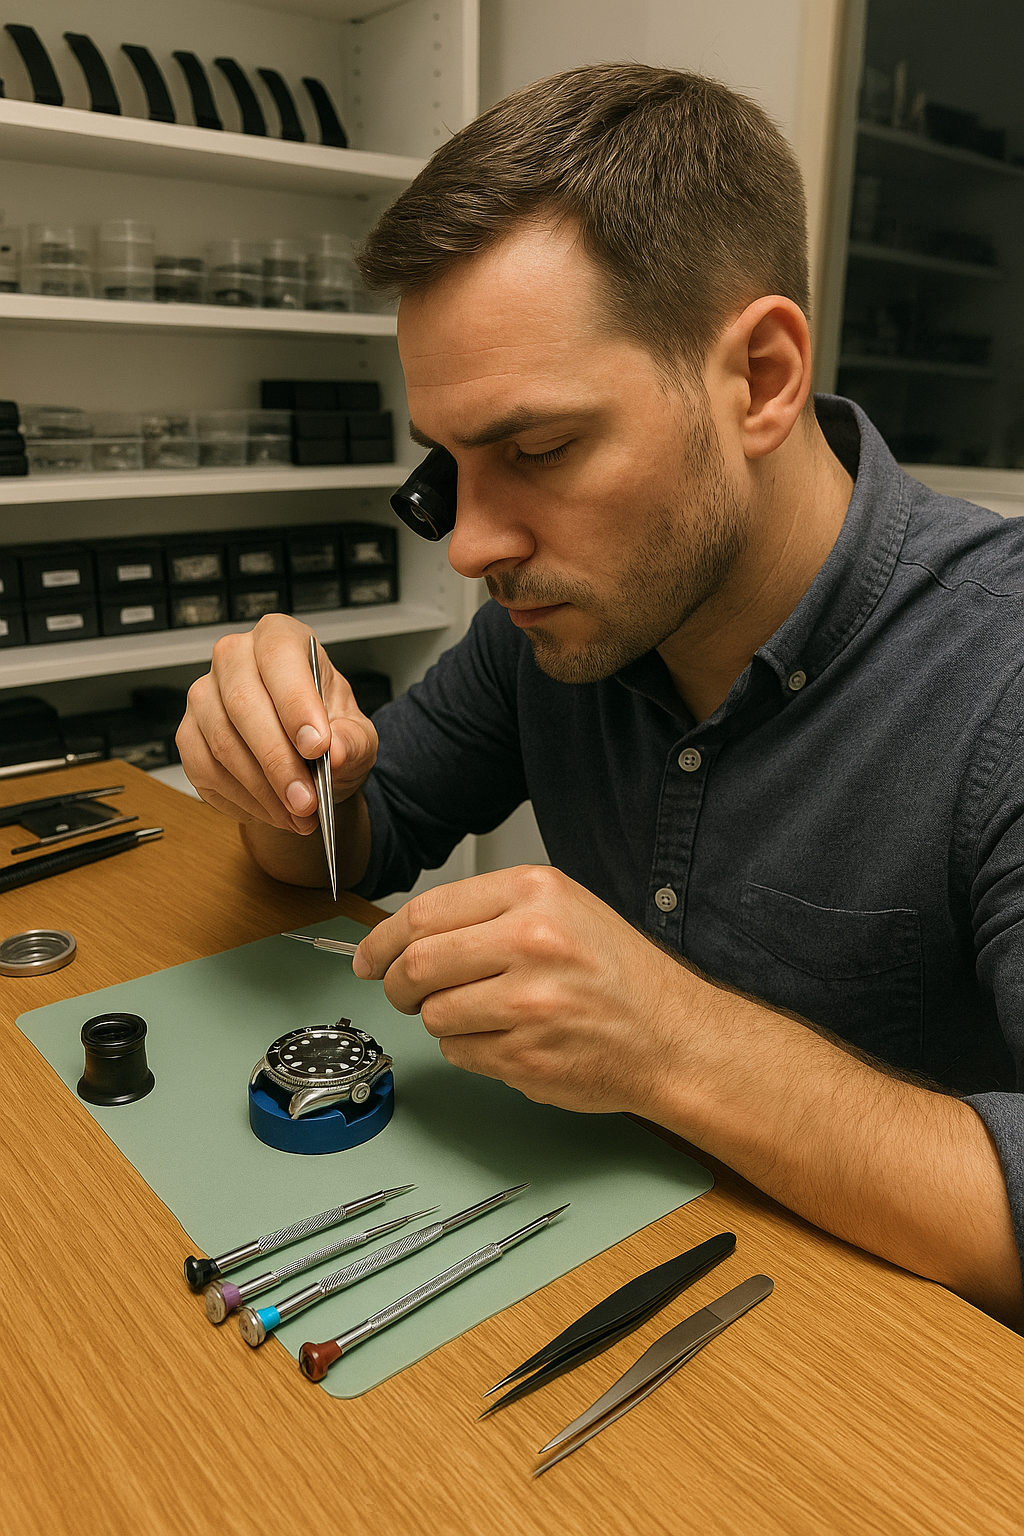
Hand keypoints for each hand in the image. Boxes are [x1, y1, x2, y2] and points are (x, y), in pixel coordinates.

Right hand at [176, 614, 377, 833]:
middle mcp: (234, 658)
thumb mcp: (357, 735)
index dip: (296, 704)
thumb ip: (353, 741)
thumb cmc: (328, 730)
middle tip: (306, 800)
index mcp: (279, 638)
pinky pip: (205, 771)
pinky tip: (272, 811)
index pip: (279, 658)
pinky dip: (242, 800)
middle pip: (243, 704)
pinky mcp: (188, 735)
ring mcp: (204, 696)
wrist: (307, 756)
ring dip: (262, 790)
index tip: (317, 746)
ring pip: (222, 744)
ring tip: (298, 815)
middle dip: (278, 762)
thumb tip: (336, 753)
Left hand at [352, 865, 695, 1115]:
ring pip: (434, 1014)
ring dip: (440, 1019)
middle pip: (417, 964)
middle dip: (396, 984)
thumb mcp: (563, 909)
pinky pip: (461, 1053)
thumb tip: (408, 935)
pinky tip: (507, 1038)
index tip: (368, 958)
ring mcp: (528, 1002)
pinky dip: (469, 1050)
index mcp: (535, 893)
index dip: (382, 940)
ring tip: (479, 1014)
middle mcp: (530, 941)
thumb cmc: (618, 974)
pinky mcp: (526, 1055)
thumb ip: (489, 913)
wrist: (673, 1036)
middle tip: (402, 993)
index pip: (426, 912)